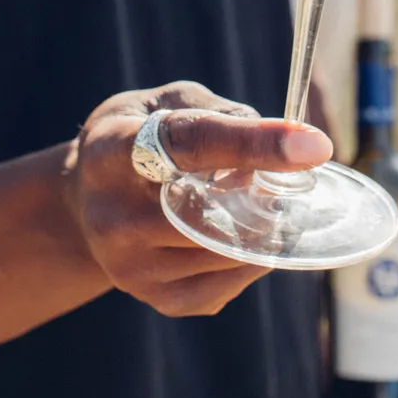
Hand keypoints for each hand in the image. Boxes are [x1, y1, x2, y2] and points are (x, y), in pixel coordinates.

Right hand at [65, 80, 331, 317]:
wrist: (83, 199)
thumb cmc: (138, 135)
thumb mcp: (166, 100)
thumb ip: (219, 113)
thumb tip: (281, 140)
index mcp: (113, 149)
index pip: (192, 144)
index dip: (257, 142)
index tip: (314, 144)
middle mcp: (112, 213)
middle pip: (211, 208)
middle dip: (266, 189)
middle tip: (299, 166)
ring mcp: (128, 264)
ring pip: (224, 250)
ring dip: (261, 223)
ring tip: (262, 194)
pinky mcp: (151, 297)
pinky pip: (223, 286)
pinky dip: (249, 257)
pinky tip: (247, 230)